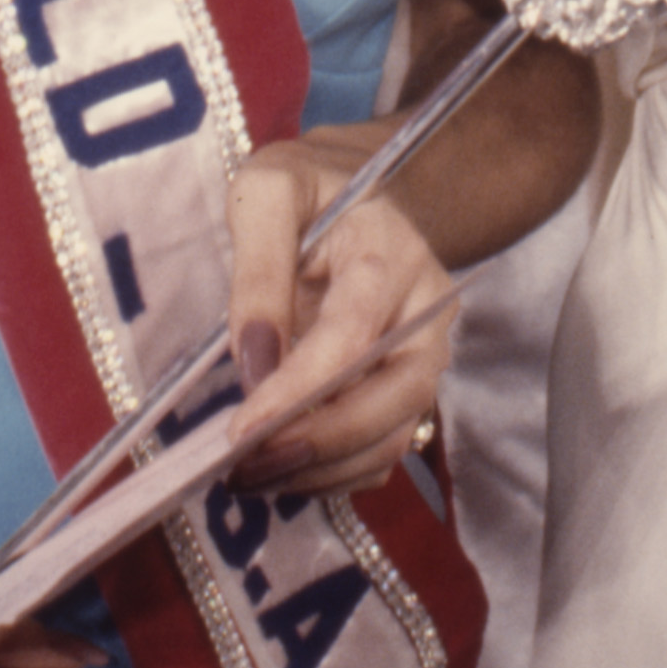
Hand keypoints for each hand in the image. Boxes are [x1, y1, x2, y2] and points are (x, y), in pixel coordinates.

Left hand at [224, 140, 456, 500]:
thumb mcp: (266, 194)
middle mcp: (424, 313)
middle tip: (245, 468)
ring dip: (322, 470)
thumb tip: (255, 363)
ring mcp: (424, 356)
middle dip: (319, 444)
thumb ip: (258, 269)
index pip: (354, 335)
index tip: (242, 430)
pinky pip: (382, 449)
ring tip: (249, 477)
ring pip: (392, 435)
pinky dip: (334, 474)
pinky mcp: (409, 389)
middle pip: (393, 398)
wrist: (363, 196)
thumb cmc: (309, 190)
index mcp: (390, 253)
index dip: (300, 391)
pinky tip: (278, 471)